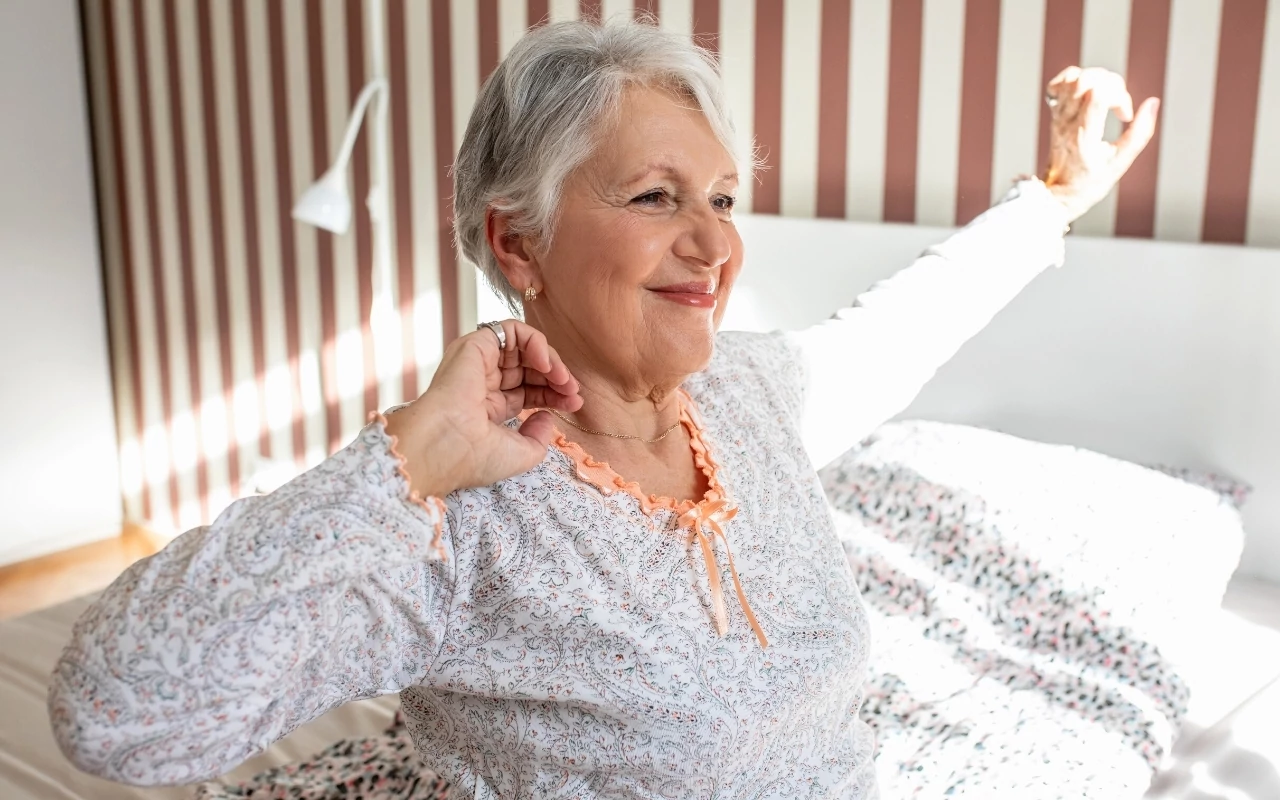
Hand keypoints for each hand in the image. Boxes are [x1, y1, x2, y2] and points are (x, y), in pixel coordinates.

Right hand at [384, 320, 581, 496]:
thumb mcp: (520, 454)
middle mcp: (482, 382)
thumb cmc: (475, 457)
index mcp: (487, 407)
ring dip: (551, 360)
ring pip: (523, 348)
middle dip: (557, 377)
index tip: (575, 403)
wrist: (446, 446)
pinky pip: (512, 330)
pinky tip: (547, 364)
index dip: (554, 394)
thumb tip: (548, 416)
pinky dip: (535, 341)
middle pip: (529, 368)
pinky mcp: (475, 345)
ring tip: (564, 379)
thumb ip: (539, 437)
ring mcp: (478, 362)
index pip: (528, 391)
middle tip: (573, 390)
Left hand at [1042, 66, 1160, 221]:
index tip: (1125, 116)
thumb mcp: (1120, 163)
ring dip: (1097, 79)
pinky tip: (1089, 94)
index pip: (1098, 94)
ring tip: (1106, 97)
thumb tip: (1153, 103)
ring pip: (1072, 78)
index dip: (1120, 96)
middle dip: (1111, 83)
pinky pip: (1059, 84)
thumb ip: (1140, 133)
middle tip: (1118, 104)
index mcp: (1084, 133)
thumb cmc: (1089, 182)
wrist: (1058, 193)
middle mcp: (1067, 121)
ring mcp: (1058, 116)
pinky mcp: (1055, 114)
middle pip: (1085, 79)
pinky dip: (1077, 80)